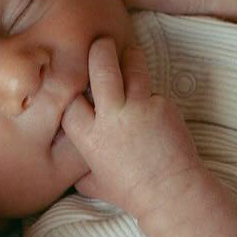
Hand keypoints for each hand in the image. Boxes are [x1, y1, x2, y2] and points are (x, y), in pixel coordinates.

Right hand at [62, 37, 200, 219]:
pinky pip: (152, 88)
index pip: (69, 95)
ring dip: (129, 56)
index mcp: (88, 136)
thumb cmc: (130, 191)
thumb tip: (65, 157)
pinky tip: (149, 101)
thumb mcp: (91, 183)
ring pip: (132, 64)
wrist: (170, 193)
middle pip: (101, 65)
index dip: (70, 84)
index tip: (75, 82)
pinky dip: (149, 90)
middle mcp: (111, 117)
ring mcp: (139, 108)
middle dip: (100, 48)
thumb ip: (77, 165)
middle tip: (101, 43)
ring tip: (128, 55)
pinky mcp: (163, 106)